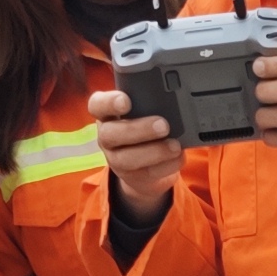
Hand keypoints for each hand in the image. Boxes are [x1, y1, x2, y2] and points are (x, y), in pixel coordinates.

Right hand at [88, 85, 181, 227]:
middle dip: (138, 130)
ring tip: (175, 145)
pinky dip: (167, 165)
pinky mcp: (132, 177)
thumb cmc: (146, 126)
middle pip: (110, 134)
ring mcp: (116, 159)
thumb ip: (151, 103)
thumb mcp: (144, 111)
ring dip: (154, 151)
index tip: (126, 101)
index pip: (97, 105)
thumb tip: (173, 98)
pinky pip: (147, 173)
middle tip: (163, 125)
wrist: (148, 163)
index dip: (109, 103)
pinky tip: (178, 156)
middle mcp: (107, 136)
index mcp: (107, 114)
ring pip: (127, 159)